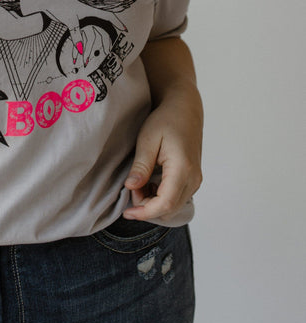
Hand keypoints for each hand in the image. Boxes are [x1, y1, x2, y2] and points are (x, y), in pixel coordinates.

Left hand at [123, 99, 202, 223]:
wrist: (185, 109)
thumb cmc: (165, 120)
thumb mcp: (147, 140)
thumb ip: (141, 166)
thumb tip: (131, 188)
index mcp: (183, 169)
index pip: (165, 204)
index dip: (144, 212)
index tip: (127, 212)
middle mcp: (193, 179)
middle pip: (169, 210)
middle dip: (146, 207)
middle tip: (131, 189)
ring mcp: (195, 180)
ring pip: (173, 207)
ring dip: (153, 203)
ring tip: (139, 182)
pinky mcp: (193, 179)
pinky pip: (177, 198)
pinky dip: (160, 197)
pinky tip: (149, 182)